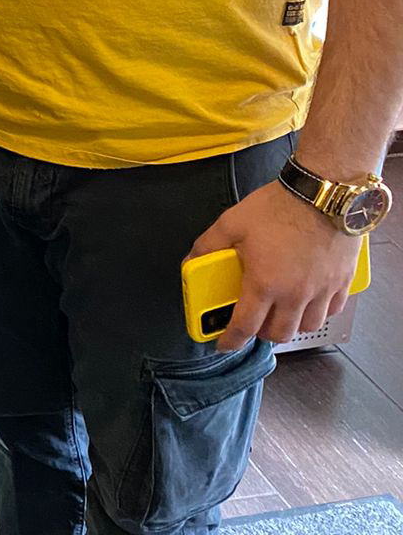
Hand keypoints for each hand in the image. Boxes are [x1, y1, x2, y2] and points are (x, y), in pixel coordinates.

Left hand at [189, 178, 361, 353]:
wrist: (323, 191)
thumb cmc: (281, 206)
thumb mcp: (232, 223)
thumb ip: (208, 246)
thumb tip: (192, 260)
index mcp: (264, 284)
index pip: (244, 327)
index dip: (230, 341)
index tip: (224, 344)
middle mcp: (294, 294)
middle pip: (278, 334)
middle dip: (262, 334)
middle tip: (254, 322)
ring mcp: (321, 290)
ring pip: (307, 326)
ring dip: (291, 324)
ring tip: (281, 310)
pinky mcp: (342, 281)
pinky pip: (332, 310)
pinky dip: (319, 312)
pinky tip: (309, 299)